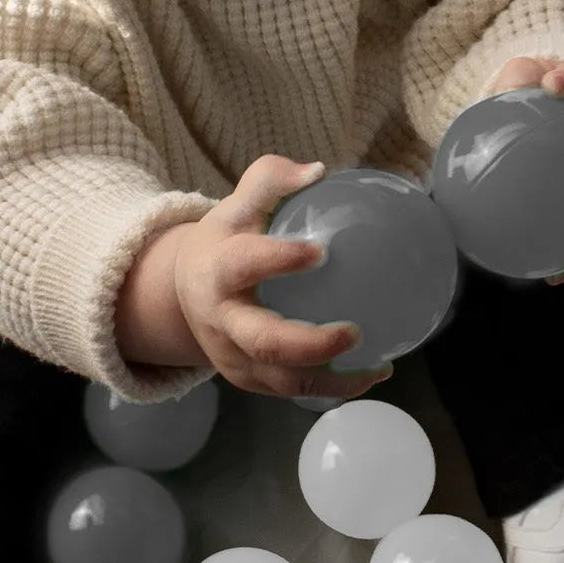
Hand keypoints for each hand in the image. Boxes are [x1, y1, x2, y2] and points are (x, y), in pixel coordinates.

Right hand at [173, 155, 394, 401]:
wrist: (183, 290)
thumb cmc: (224, 239)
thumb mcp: (237, 204)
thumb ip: (271, 180)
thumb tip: (318, 172)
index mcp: (217, 270)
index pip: (244, 264)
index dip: (279, 260)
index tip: (321, 251)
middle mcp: (222, 320)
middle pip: (263, 342)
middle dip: (311, 344)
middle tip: (355, 332)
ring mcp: (233, 356)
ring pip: (282, 380)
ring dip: (333, 379)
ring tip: (380, 366)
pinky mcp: (249, 379)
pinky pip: (292, 390)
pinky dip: (333, 389)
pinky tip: (372, 373)